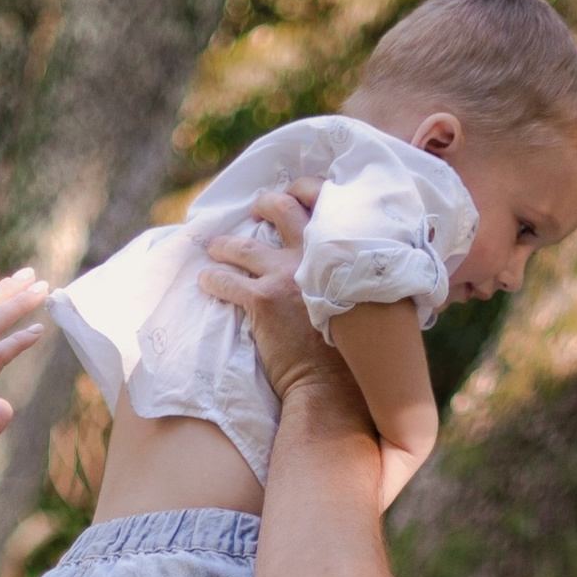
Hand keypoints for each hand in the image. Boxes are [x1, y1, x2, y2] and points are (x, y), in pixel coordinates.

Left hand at [198, 189, 371, 427]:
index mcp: (345, 250)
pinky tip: (205, 281)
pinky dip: (212, 279)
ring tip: (216, 246)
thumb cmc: (355, 353)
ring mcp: (286, 275)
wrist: (332, 385)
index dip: (307, 191)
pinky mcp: (261, 300)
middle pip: (284, 209)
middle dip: (266, 203)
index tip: (296, 193)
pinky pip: (226, 281)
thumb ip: (363, 276)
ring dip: (225, 244)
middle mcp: (316, 254)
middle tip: (257, 208)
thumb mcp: (372, 303)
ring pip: (244, 246)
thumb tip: (361, 267)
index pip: (327, 202)